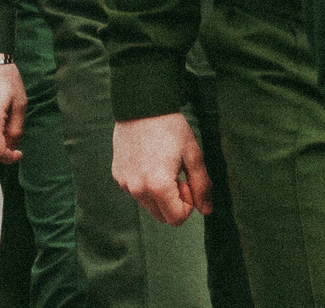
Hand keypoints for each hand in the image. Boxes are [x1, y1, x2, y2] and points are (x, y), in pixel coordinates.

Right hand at [112, 113, 210, 227]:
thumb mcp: (193, 155)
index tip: (187, 181)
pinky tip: (149, 159)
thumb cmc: (171, 128)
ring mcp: (124, 183)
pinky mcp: (117, 174)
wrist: (142, 103)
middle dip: (173, 201)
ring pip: (148, 204)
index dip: (188, 204)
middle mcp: (137, 189)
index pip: (176, 219)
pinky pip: (135, 190)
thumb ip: (202, 186)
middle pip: (161, 216)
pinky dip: (145, 183)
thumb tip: (207, 211)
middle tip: (177, 174)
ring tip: (163, 165)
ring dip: (159, 193)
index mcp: (157, 186)